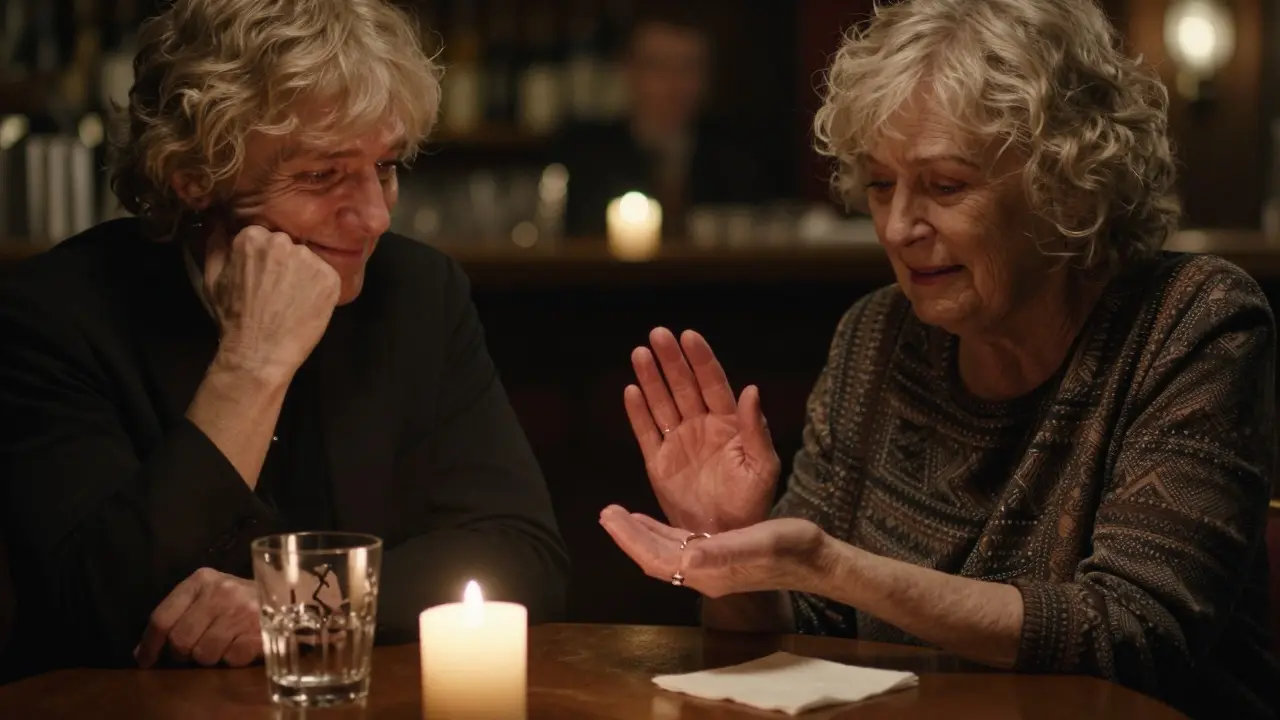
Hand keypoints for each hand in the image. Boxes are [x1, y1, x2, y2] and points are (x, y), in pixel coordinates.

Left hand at [135, 568, 261, 668]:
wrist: (289, 597)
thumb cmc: (240, 599)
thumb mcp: (208, 595)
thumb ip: (177, 616)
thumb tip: (142, 652)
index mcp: (202, 580)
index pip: (162, 617)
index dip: (150, 644)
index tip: (145, 659)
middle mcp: (221, 592)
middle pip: (180, 640)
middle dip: (182, 653)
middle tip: (194, 650)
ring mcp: (241, 612)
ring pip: (203, 654)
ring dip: (209, 657)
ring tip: (222, 643)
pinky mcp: (258, 633)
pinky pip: (229, 660)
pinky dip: (232, 659)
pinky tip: (240, 644)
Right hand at [204, 225, 340, 379]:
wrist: (260, 351)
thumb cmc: (233, 316)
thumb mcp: (212, 278)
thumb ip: (215, 244)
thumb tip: (218, 222)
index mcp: (253, 237)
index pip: (264, 236)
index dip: (263, 257)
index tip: (260, 274)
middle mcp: (284, 242)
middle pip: (288, 244)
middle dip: (283, 261)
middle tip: (276, 288)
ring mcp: (310, 260)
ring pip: (308, 259)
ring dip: (302, 274)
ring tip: (290, 298)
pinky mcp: (330, 278)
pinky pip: (326, 275)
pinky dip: (319, 287)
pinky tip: (306, 304)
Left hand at [599, 505, 827, 597]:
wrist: (815, 559)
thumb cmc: (790, 549)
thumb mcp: (757, 543)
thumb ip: (722, 551)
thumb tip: (688, 557)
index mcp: (707, 572)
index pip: (657, 560)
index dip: (631, 540)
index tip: (610, 519)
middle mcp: (704, 573)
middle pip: (654, 557)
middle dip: (628, 536)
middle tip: (606, 512)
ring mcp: (710, 566)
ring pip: (663, 552)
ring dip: (639, 534)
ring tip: (617, 514)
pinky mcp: (719, 555)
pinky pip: (679, 546)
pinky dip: (659, 532)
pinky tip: (650, 522)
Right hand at [624, 328, 779, 533]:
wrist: (724, 537)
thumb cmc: (750, 502)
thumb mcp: (763, 467)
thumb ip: (755, 429)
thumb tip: (751, 389)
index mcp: (728, 423)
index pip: (713, 383)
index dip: (701, 359)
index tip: (689, 336)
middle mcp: (701, 426)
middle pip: (684, 385)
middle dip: (671, 360)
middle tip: (658, 334)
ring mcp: (678, 442)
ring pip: (662, 402)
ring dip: (651, 378)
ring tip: (640, 353)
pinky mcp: (659, 462)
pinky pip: (646, 432)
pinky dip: (638, 412)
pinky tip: (631, 390)